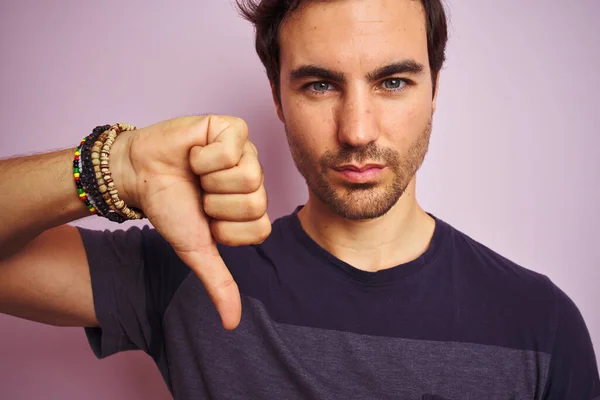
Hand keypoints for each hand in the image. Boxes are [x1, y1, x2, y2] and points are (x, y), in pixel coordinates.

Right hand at [111, 115, 270, 329]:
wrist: (138, 174)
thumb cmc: (169, 208)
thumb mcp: (195, 249)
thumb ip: (218, 283)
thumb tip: (231, 324)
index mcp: (251, 209)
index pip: (260, 230)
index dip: (226, 229)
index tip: (206, 218)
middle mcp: (254, 180)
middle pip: (256, 202)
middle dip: (215, 204)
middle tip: (199, 193)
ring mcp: (247, 152)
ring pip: (247, 176)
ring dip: (209, 179)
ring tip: (196, 173)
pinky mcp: (232, 127)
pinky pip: (231, 148)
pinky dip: (204, 156)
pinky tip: (195, 153)